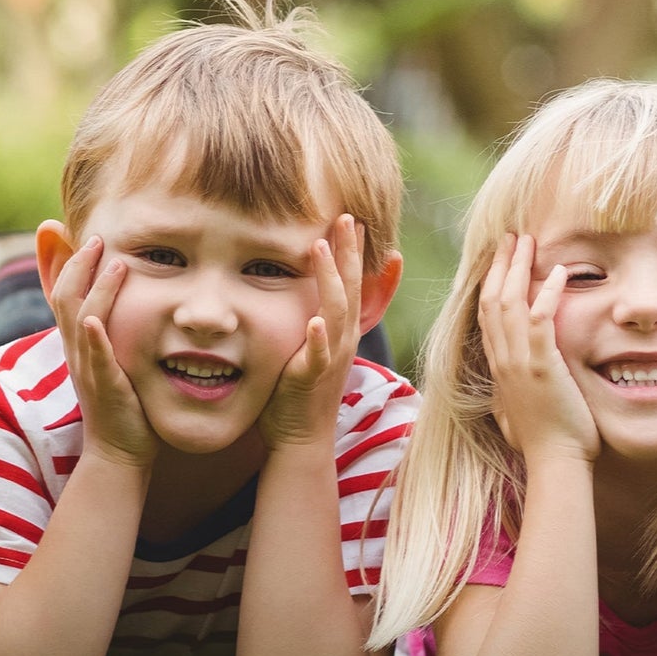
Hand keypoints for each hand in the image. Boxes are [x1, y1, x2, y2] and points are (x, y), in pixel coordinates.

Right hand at [51, 235, 155, 469]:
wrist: (118, 451)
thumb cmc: (121, 403)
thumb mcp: (109, 358)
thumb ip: (108, 330)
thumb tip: (114, 302)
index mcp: (77, 343)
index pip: (63, 294)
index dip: (68, 263)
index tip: (84, 236)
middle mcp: (77, 351)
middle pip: (65, 298)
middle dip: (79, 264)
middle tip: (98, 238)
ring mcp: (88, 369)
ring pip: (82, 321)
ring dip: (96, 290)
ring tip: (117, 263)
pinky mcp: (105, 388)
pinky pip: (95, 359)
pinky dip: (94, 338)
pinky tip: (96, 320)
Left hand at [259, 214, 363, 448]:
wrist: (302, 438)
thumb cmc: (301, 391)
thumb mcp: (314, 346)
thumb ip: (317, 317)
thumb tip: (312, 290)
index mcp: (342, 330)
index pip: (353, 283)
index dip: (355, 252)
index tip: (354, 219)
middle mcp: (343, 340)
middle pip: (351, 289)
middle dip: (349, 252)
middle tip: (346, 217)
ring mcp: (331, 358)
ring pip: (336, 313)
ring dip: (330, 280)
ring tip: (320, 248)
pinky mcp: (312, 378)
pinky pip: (317, 356)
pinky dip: (318, 338)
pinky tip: (315, 321)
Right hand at [481, 233, 598, 463]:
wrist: (554, 462)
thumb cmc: (543, 443)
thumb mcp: (516, 413)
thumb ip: (510, 396)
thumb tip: (504, 397)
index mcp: (498, 368)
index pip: (486, 315)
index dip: (491, 282)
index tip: (500, 259)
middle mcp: (502, 360)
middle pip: (492, 300)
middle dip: (500, 265)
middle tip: (510, 238)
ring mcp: (518, 362)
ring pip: (509, 303)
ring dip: (518, 268)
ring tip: (527, 241)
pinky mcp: (541, 366)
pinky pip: (540, 320)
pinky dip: (548, 293)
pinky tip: (560, 272)